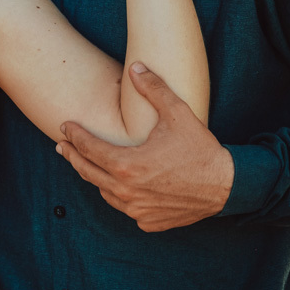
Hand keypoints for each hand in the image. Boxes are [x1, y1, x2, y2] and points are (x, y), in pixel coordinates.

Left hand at [56, 63, 232, 231]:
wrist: (227, 186)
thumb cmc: (200, 149)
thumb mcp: (178, 113)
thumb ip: (153, 89)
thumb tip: (135, 67)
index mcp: (127, 165)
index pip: (88, 148)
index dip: (75, 136)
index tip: (65, 127)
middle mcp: (126, 192)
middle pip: (87, 172)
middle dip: (72, 156)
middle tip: (62, 146)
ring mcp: (136, 210)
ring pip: (104, 192)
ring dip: (94, 176)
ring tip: (86, 164)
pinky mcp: (148, 222)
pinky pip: (124, 208)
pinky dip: (118, 195)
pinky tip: (116, 185)